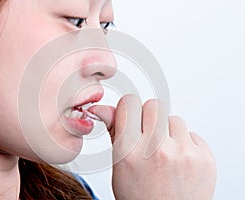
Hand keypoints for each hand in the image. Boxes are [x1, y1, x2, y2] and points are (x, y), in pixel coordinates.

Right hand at [89, 95, 216, 199]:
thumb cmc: (141, 198)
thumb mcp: (119, 167)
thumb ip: (114, 132)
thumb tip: (100, 107)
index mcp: (128, 152)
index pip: (129, 103)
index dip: (129, 109)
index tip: (132, 117)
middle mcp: (155, 150)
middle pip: (154, 106)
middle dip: (150, 118)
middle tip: (149, 137)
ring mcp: (183, 153)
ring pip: (174, 119)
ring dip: (169, 132)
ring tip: (165, 154)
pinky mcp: (204, 158)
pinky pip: (192, 134)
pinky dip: (185, 144)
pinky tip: (179, 162)